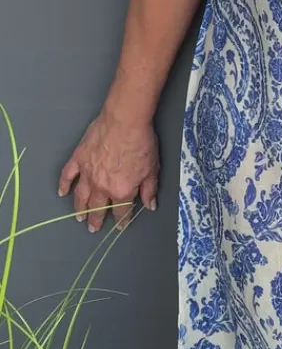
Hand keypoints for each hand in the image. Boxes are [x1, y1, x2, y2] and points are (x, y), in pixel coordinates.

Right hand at [58, 106, 159, 231]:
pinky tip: (62, 192)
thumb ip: (149, 190)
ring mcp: (87, 173)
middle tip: (93, 227)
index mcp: (122, 191)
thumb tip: (149, 205)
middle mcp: (102, 186)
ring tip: (79, 217)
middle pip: (98, 208)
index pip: (121, 211)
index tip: (120, 226)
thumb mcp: (152, 170)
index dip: (121, 220)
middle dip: (96, 220)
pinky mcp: (78, 159)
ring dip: (80, 209)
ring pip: (81, 197)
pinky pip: (67, 175)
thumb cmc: (141, 143)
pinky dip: (63, 185)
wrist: (125, 121)